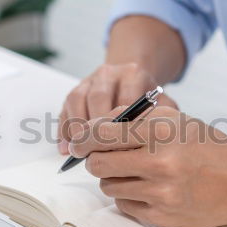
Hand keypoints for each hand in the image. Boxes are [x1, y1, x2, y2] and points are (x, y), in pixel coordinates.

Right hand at [58, 62, 176, 153]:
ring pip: (77, 100)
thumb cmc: (148, 99)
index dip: (122, 126)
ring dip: (76, 127)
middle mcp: (109, 73)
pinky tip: (65, 148)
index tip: (122, 149)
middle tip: (97, 153)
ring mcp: (90, 80)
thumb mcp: (162, 104)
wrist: (133, 78)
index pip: (126, 100)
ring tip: (79, 151)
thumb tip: (147, 140)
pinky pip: (65, 107)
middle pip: (98, 97)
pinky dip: (64, 129)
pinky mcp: (76, 89)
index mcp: (133, 74)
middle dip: (96, 128)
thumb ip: (162, 118)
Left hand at [68, 107, 226, 226]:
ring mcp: (160, 193)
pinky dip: (128, 196)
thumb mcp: (176, 119)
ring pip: (108, 187)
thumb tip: (94, 127)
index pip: (101, 134)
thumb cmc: (207, 147)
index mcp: (161, 132)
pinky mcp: (161, 216)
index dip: (83, 138)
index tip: (78, 141)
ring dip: (113, 178)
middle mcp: (159, 163)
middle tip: (101, 156)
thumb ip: (134, 117)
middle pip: (98, 164)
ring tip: (133, 170)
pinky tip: (147, 187)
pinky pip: (124, 205)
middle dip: (94, 159)